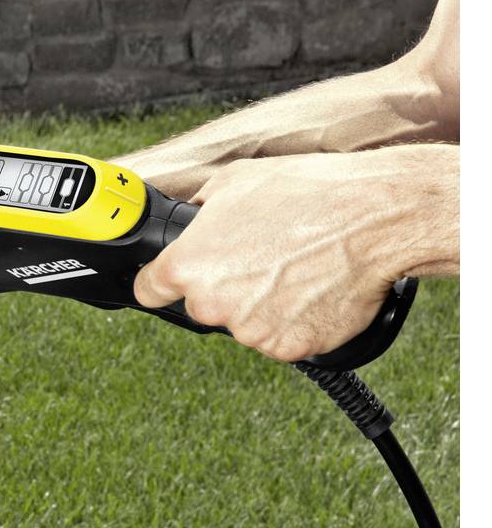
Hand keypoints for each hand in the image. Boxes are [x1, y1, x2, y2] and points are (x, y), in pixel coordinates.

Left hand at [133, 152, 445, 362]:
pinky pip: (280, 338)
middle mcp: (212, 303)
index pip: (150, 290)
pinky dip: (294, 321)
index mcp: (188, 264)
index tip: (169, 281)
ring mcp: (250, 330)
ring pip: (243, 324)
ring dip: (262, 305)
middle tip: (262, 259)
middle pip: (203, 306)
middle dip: (224, 288)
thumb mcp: (237, 181)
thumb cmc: (311, 194)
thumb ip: (201, 208)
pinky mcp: (288, 347)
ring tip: (295, 268)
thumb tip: (192, 215)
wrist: (377, 219)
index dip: (162, 282)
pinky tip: (312, 289)